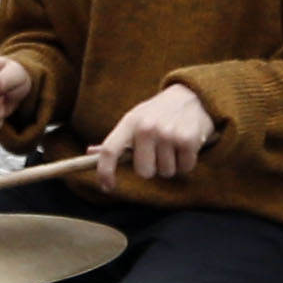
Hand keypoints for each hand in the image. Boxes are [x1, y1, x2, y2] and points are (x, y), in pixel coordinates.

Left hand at [94, 80, 215, 185]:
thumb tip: (91, 153)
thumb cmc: (158, 113)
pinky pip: (185, 167)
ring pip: (166, 172)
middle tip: (158, 152)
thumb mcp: (135, 119)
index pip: (110, 151)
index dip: (105, 172)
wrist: (192, 95)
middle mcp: (147, 128)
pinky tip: (186, 145)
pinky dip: (187, 161)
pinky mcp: (188, 139)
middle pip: (144, 172)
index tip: (107, 187)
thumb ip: (116, 140)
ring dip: (171, 164)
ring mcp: (168, 133)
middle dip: (152, 167)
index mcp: (130, 123)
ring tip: (173, 146)